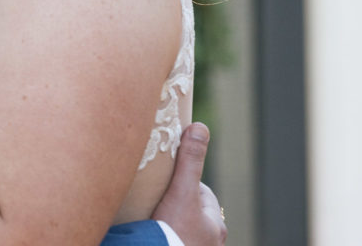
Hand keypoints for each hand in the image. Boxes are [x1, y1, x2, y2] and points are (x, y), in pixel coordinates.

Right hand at [152, 122, 227, 245]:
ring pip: (179, 227)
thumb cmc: (174, 232)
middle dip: (172, 202)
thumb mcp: (182, 192)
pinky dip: (161, 234)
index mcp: (215, 225)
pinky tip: (147, 231)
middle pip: (189, 211)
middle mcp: (209, 241)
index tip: (164, 179)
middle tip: (152, 196)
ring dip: (166, 220)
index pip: (200, 193)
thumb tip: (200, 126)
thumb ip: (190, 161)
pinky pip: (171, 239)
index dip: (182, 182)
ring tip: (146, 214)